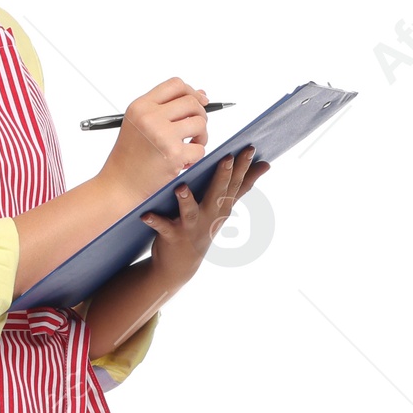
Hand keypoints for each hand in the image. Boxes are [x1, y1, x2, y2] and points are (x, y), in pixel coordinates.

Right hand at [100, 78, 208, 206]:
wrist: (119, 185)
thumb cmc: (129, 157)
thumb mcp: (139, 124)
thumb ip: (165, 109)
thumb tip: (200, 95)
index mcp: (140, 106)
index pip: (175, 85)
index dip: (191, 92)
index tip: (199, 102)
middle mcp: (150, 117)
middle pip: (191, 102)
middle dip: (200, 115)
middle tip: (195, 130)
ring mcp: (162, 135)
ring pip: (200, 123)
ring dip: (201, 136)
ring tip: (190, 146)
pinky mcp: (173, 154)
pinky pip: (200, 149)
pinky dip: (195, 156)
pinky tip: (184, 161)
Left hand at [139, 144, 268, 287]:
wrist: (181, 265)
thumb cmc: (203, 226)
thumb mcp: (224, 207)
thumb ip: (243, 185)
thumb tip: (266, 164)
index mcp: (222, 206)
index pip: (235, 183)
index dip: (243, 166)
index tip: (250, 147)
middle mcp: (209, 216)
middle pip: (218, 194)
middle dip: (223, 177)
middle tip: (227, 158)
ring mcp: (191, 228)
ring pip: (189, 212)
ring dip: (186, 200)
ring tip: (181, 187)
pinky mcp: (172, 237)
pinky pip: (162, 228)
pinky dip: (154, 222)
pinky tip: (145, 215)